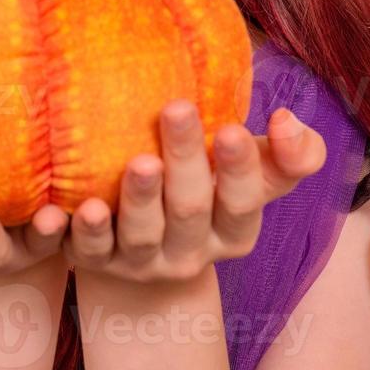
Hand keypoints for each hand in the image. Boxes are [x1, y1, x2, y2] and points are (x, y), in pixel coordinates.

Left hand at [61, 99, 326, 282]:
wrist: (151, 246)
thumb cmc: (210, 188)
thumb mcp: (255, 174)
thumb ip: (291, 151)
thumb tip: (287, 119)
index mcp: (233, 231)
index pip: (242, 203)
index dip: (240, 169)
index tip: (232, 128)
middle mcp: (191, 252)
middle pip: (190, 210)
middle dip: (186, 160)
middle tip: (177, 109)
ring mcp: (141, 261)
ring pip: (142, 235)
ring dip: (140, 198)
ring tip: (139, 161)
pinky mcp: (96, 260)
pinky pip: (88, 250)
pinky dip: (83, 231)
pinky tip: (79, 207)